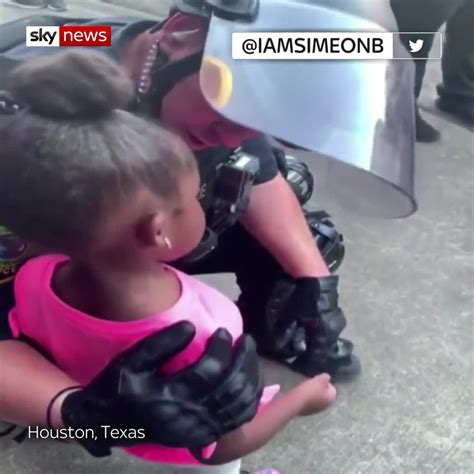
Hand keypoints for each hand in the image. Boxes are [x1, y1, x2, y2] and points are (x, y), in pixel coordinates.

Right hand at [60, 321, 262, 456]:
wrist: (108, 425)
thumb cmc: (117, 388)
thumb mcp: (130, 362)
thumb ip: (160, 344)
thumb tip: (191, 326)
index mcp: (170, 398)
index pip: (209, 372)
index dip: (221, 348)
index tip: (222, 331)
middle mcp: (189, 418)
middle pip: (231, 389)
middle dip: (244, 360)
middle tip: (245, 339)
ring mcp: (199, 431)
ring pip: (240, 406)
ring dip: (251, 378)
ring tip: (250, 355)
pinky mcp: (203, 436)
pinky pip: (237, 421)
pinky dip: (250, 400)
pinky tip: (252, 381)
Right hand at [294, 373, 336, 416]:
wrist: (298, 401)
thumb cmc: (311, 389)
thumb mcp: (320, 379)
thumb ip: (326, 377)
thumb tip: (327, 378)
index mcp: (331, 398)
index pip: (332, 388)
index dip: (325, 382)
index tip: (317, 379)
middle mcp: (326, 406)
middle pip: (325, 394)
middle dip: (319, 388)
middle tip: (312, 383)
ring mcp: (317, 410)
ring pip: (318, 399)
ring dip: (314, 394)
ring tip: (306, 388)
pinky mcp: (309, 412)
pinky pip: (310, 404)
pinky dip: (308, 399)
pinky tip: (302, 395)